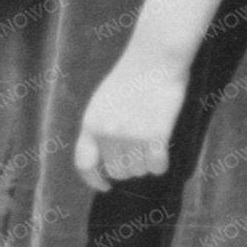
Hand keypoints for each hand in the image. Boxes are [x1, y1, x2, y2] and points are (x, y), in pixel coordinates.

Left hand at [72, 43, 187, 190]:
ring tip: (151, 146)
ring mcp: (130, 134)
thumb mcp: (102, 102)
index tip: (105, 186)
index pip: (84, 163)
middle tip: (140, 155)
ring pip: (138, 170)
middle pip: (117, 171)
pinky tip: (162, 155)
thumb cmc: (131, 78)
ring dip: (146, 165)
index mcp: (91, 123)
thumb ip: (99, 127)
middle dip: (129, 169)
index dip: (93, 180)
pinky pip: (157, 166)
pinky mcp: (154, 134)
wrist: (154, 60)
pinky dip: (161, 165)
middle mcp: (107, 132)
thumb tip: (102, 157)